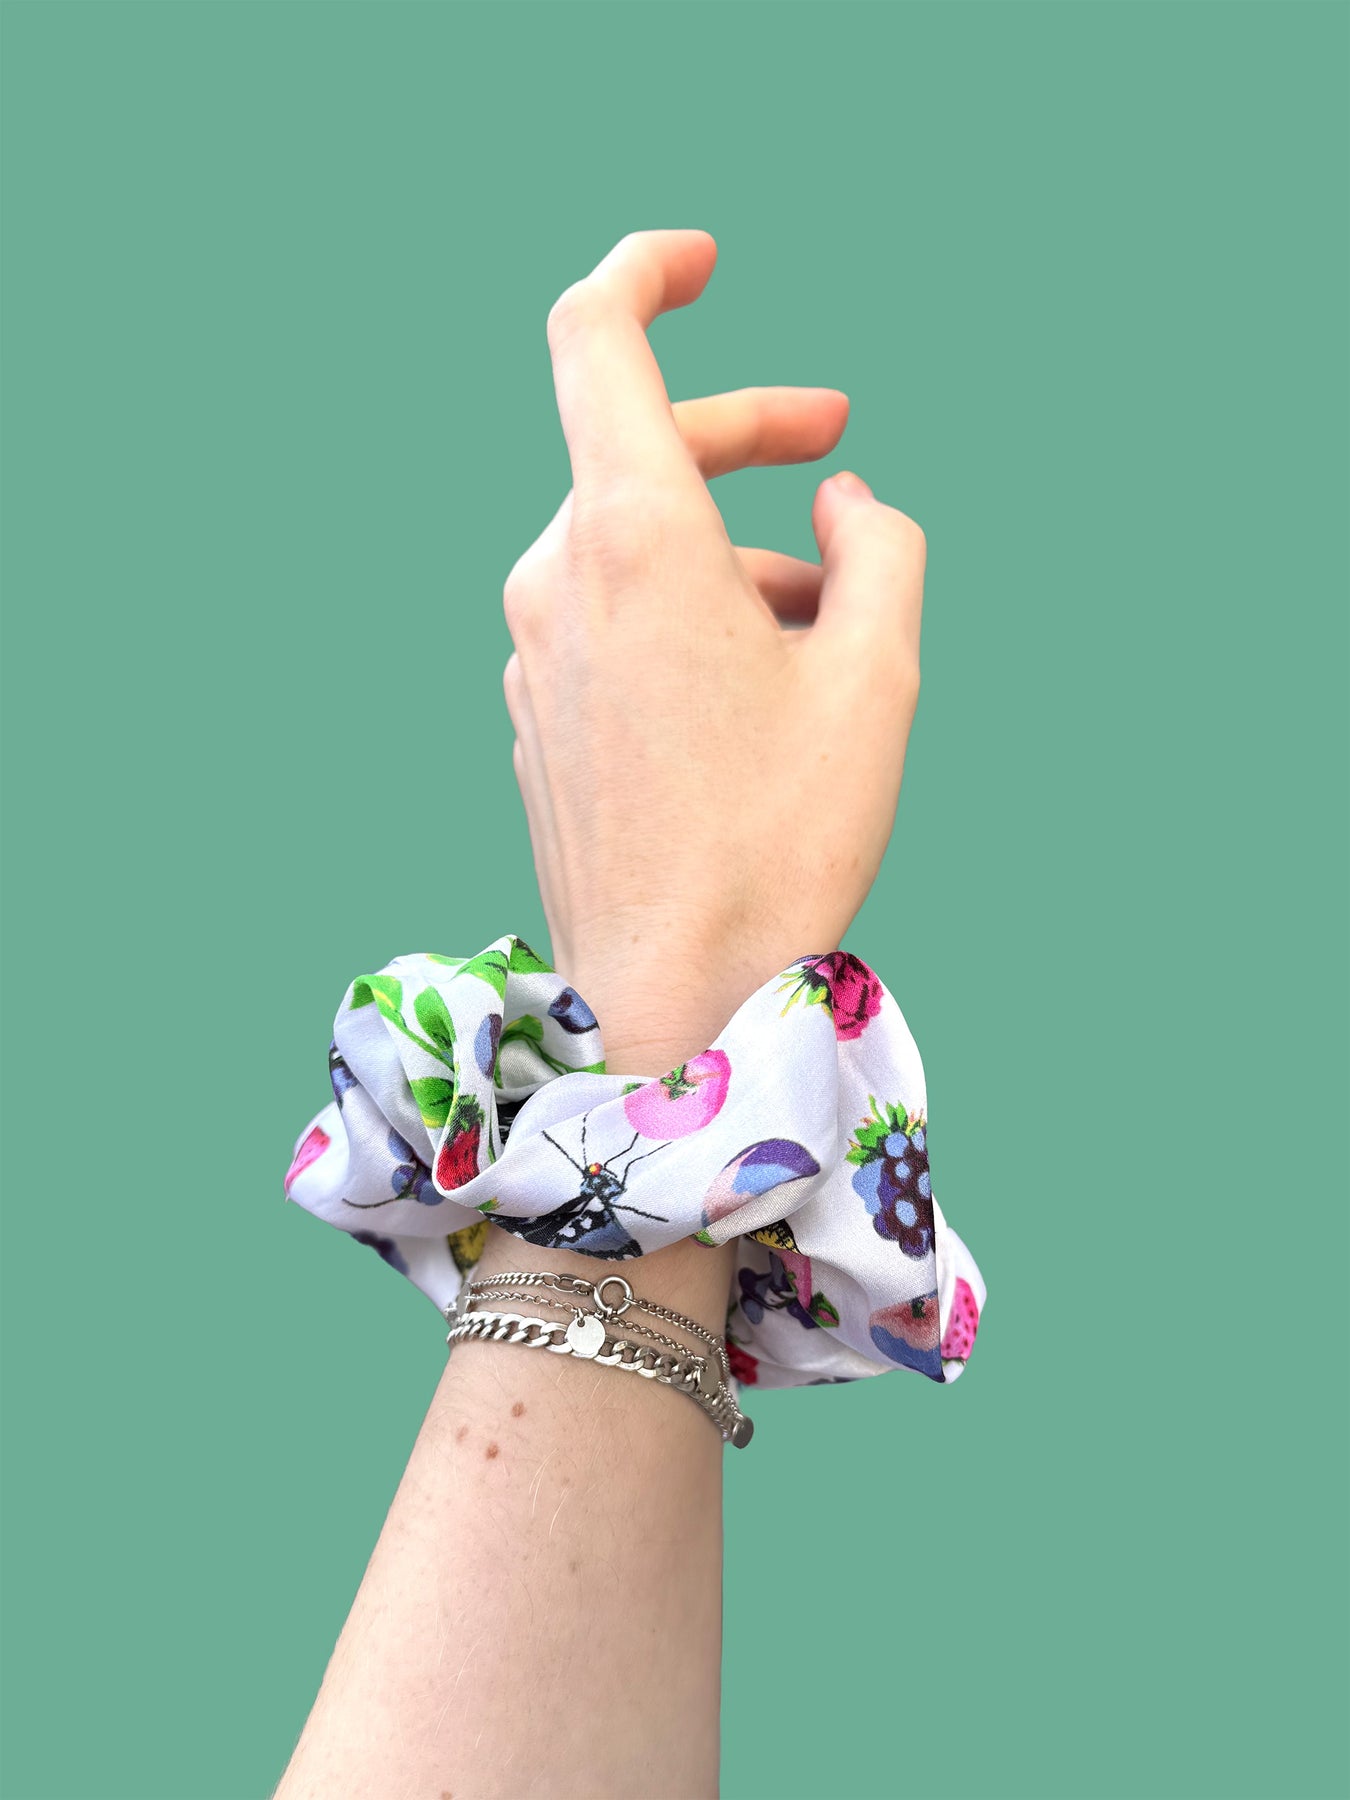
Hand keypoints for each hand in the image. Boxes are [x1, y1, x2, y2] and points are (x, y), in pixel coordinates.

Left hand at [503, 229, 926, 1072]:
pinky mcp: (538, 719)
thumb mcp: (880, 675)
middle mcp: (557, 579)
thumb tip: (840, 508)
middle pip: (638, 449)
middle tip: (839, 448)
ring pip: (637, 549)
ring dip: (733, 558)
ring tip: (830, 636)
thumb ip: (878, 549)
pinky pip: (613, 624)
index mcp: (630, 536)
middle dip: (745, 436)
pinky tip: (759, 698)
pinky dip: (686, 621)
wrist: (673, 996)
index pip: (592, 336)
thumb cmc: (780, 839)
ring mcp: (534, 654)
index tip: (705, 263)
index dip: (646, 272)